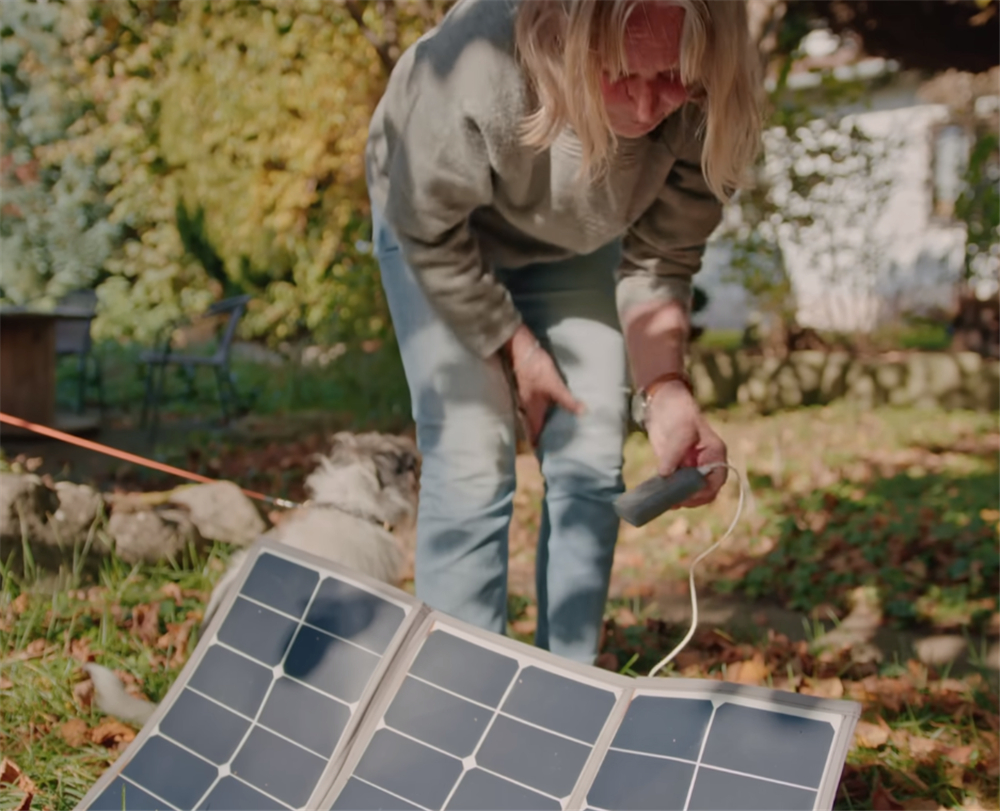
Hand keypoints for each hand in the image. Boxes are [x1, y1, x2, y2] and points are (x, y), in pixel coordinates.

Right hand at [504, 325, 583, 444]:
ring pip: (535, 417)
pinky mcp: (530, 389)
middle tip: (554, 447)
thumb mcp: (554, 385)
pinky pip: (537, 406)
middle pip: (534, 427)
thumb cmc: (536, 368)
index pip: (533, 434)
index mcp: (532, 410)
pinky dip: (544, 412)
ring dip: (542, 425)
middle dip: (541, 438)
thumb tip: (583, 413)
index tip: (544, 458)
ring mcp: (527, 397)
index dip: (537, 447)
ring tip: (554, 432)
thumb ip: (567, 400)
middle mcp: (527, 407)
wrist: (521, 349)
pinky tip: (552, 410)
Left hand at [644, 379, 726, 507]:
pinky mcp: (676, 469)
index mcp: (715, 454)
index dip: (703, 493)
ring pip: (688, 492)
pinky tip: (656, 494)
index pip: (716, 482)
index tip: (685, 497)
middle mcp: (706, 464)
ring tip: (662, 500)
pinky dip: (667, 492)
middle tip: (671, 501)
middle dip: (689, 499)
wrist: (663, 405)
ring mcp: (691, 468)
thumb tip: (665, 475)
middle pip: (703, 492)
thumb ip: (673, 454)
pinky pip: (674, 486)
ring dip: (677, 498)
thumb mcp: (679, 431)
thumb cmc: (679, 412)